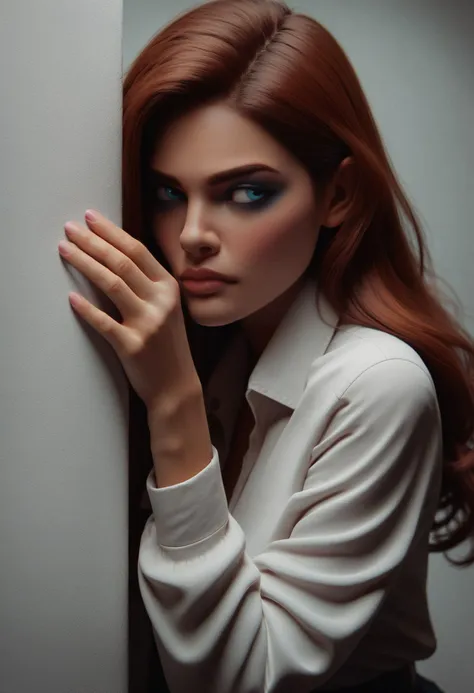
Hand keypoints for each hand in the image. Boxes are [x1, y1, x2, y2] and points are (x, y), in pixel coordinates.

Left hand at [58, 209, 199, 409]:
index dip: (111, 232)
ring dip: (84, 263)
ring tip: (65, 250)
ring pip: (111, 284)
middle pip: (121, 262)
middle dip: (92, 241)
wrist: (176, 387)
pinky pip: (104, 322)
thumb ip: (148, 284)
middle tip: (70, 229)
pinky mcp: (132, 346)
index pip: (137, 250)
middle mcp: (161, 302)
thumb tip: (113, 254)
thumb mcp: (167, 309)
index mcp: (169, 288)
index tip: (90, 219)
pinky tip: (71, 297)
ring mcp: (148, 324)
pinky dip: (86, 308)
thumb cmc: (167, 345)